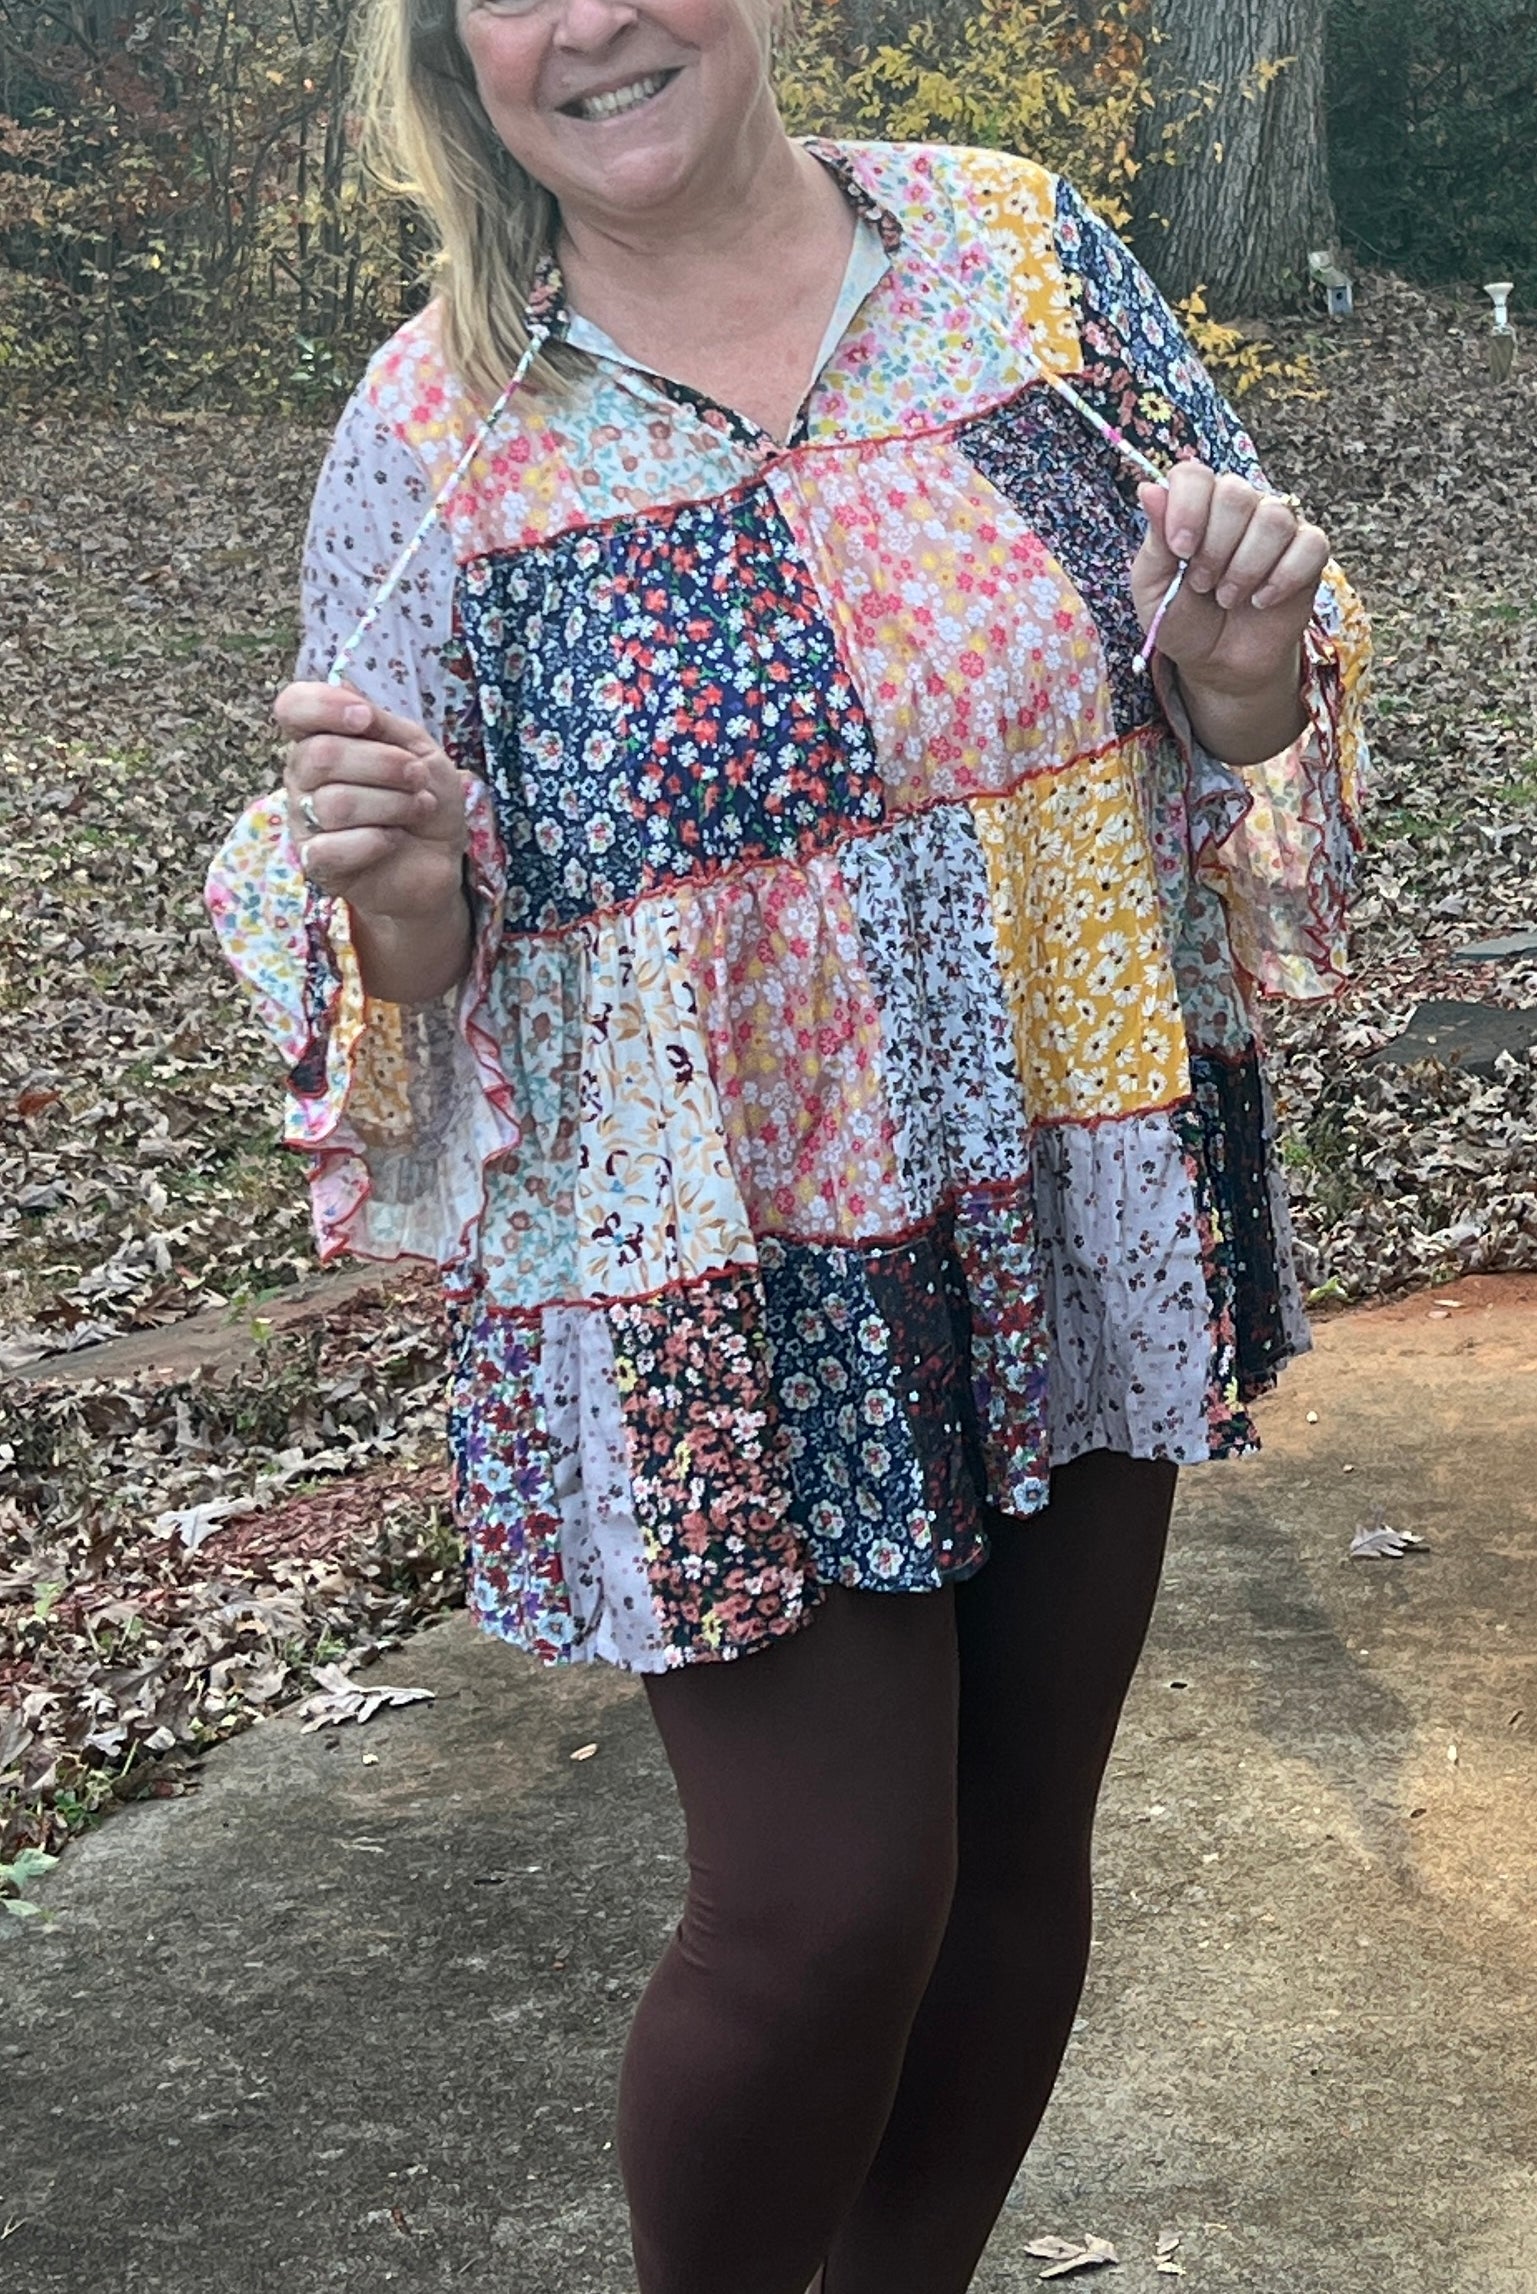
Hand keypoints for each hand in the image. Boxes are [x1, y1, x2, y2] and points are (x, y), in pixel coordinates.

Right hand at [278, 681, 468, 925]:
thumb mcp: (416, 748)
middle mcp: (303, 776)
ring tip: (419, 808)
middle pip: (321, 756)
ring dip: (392, 804)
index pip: (293, 707)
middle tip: (417, 777)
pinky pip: (332, 848)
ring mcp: (304, 820)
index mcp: (322, 737)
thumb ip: (380, 721)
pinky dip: (376, 841)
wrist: (441, 858)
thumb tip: (343, 685)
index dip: (324, 706)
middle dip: (383, 764)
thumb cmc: (424, 797)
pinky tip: (393, 839)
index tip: (365, 718)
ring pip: (334, 803)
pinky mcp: (315, 862)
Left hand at [1133, 466, 1330, 700]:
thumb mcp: (1154, 589)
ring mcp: (1276, 525)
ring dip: (1246, 568)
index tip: (1181, 550)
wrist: (1218, 661)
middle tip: (1203, 584)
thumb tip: (1149, 489)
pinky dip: (1283, 578)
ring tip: (1228, 597)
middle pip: (1235, 494)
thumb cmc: (1183, 620)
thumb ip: (1155, 541)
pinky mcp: (1309, 551)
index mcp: (1195, 506)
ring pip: (1273, 519)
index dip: (1187, 508)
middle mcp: (1238, 506)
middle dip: (1215, 548)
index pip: (1193, 475)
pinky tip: (1262, 600)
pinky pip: (1310, 544)